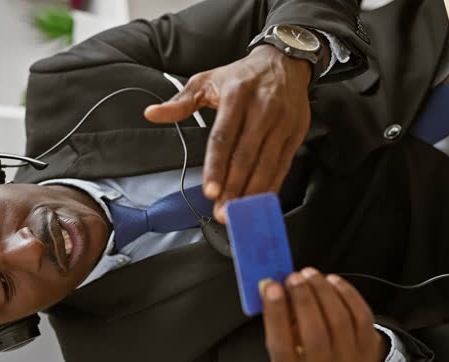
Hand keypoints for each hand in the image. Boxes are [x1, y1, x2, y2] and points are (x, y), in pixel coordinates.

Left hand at [144, 44, 322, 222]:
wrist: (284, 62)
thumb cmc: (242, 76)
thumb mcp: (207, 81)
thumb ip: (181, 102)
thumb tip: (152, 113)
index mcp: (236, 95)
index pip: (223, 137)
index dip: (216, 166)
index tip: (210, 191)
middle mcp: (262, 108)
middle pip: (245, 156)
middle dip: (233, 188)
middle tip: (222, 211)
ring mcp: (283, 122)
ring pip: (266, 164)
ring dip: (251, 193)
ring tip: (238, 212)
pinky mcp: (296, 133)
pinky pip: (283, 165)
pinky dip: (272, 186)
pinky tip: (259, 201)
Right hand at [260, 269, 386, 361]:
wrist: (340, 360)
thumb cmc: (303, 345)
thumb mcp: (283, 336)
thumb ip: (276, 313)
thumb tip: (268, 285)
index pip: (280, 348)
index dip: (276, 315)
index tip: (272, 287)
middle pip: (314, 336)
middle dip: (304, 301)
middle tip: (294, 277)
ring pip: (339, 322)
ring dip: (323, 292)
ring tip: (310, 274)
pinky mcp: (368, 349)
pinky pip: (360, 316)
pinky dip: (345, 294)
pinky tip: (332, 281)